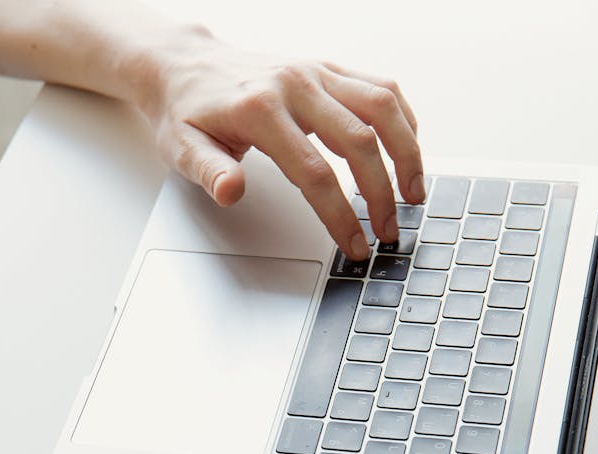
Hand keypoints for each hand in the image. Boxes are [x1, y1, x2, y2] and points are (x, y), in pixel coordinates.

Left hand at [143, 28, 423, 259]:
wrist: (185, 64)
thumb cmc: (187, 111)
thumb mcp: (182, 148)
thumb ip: (209, 172)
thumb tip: (231, 191)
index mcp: (261, 110)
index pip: (314, 173)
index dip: (340, 216)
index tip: (355, 245)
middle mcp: (296, 85)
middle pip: (359, 142)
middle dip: (380, 194)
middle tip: (388, 232)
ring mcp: (316, 72)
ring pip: (382, 107)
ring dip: (407, 153)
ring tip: (414, 195)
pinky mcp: (328, 68)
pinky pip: (380, 88)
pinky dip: (402, 120)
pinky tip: (408, 152)